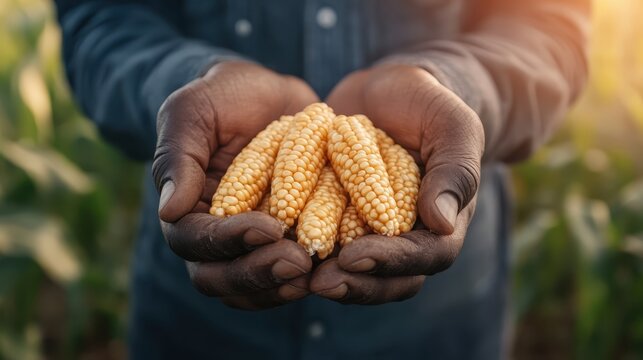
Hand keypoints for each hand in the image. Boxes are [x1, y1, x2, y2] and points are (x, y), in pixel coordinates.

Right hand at [153, 61, 318, 309]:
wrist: (265, 95)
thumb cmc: (221, 98)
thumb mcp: (192, 112)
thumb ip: (178, 158)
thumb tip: (169, 212)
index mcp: (187, 211)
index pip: (195, 241)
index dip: (228, 241)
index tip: (267, 227)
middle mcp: (217, 237)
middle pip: (222, 278)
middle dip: (258, 273)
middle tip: (297, 261)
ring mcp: (253, 244)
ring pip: (257, 287)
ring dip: (285, 285)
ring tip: (318, 271)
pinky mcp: (287, 241)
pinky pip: (293, 273)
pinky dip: (312, 275)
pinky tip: (340, 265)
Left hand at [311, 64, 484, 303]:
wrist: (392, 92)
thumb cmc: (430, 105)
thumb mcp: (452, 126)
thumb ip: (454, 170)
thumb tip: (441, 223)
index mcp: (440, 223)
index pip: (427, 255)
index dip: (392, 262)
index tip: (356, 255)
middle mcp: (404, 237)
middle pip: (388, 278)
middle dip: (355, 284)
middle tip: (319, 282)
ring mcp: (368, 232)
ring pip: (352, 271)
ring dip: (324, 277)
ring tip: (290, 272)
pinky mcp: (336, 220)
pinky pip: (320, 242)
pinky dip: (298, 249)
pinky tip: (270, 246)